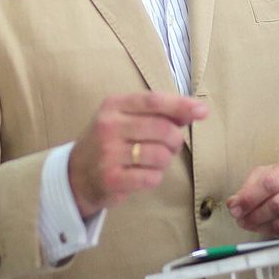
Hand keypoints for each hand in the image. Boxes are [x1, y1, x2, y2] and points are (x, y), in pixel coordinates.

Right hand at [68, 93, 207, 215]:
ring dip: (164, 161)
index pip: (153, 100)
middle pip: (162, 129)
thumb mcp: (125, 119)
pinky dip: (155, 177)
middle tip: (168, 146)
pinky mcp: (111, 178)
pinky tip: (143, 175)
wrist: (76, 174)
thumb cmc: (110, 143)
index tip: (202, 111)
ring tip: (152, 162)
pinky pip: (151, 177)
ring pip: (160, 155)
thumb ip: (157, 113)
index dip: (181, 105)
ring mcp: (108, 153)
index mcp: (113, 105)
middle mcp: (109, 126)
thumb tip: (196, 111)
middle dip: (174, 140)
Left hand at [226, 159, 278, 236]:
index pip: (269, 183)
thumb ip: (249, 186)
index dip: (249, 198)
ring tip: (248, 224)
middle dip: (254, 215)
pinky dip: (269, 232)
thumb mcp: (268, 174)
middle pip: (277, 205)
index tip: (234, 208)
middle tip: (240, 220)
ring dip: (259, 226)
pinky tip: (262, 227)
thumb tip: (233, 204)